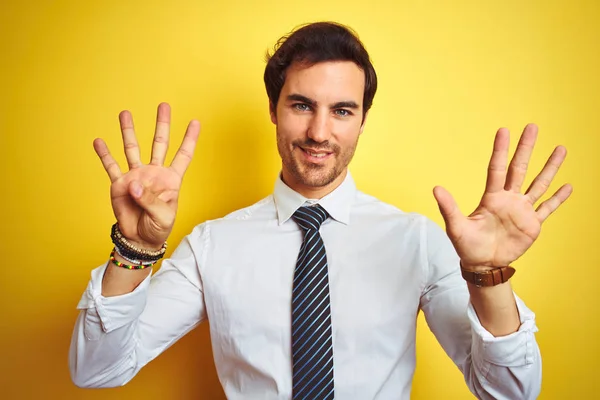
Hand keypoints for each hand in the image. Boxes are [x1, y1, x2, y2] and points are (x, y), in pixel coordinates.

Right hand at [94, 103, 199, 248]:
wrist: (139, 238)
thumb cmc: (158, 227)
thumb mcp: (162, 216)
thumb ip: (150, 199)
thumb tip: (134, 183)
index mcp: (171, 179)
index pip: (183, 154)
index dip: (190, 139)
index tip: (195, 121)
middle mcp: (154, 173)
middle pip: (159, 143)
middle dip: (162, 124)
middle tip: (163, 105)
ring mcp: (136, 176)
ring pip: (133, 149)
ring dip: (129, 131)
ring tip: (125, 113)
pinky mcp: (119, 184)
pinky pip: (111, 166)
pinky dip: (104, 154)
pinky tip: (99, 141)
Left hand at [433, 123, 571, 268]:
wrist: (483, 264)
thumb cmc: (467, 245)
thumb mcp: (456, 226)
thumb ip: (448, 207)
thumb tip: (436, 188)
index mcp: (491, 197)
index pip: (497, 168)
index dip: (501, 149)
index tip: (504, 130)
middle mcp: (508, 199)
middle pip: (519, 168)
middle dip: (526, 148)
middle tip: (532, 126)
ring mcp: (522, 211)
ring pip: (539, 184)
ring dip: (550, 167)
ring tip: (560, 149)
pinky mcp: (532, 225)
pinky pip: (547, 208)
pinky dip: (558, 198)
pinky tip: (568, 186)